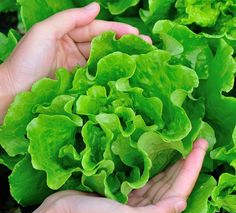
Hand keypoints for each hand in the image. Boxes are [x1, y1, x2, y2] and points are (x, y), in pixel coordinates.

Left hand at [0, 2, 150, 121]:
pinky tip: (123, 75)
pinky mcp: (78, 83)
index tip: (135, 33)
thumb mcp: (45, 31)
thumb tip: (96, 7)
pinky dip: (109, 75)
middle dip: (123, 43)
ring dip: (120, 60)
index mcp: (66, 34)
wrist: (15, 90)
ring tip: (140, 60)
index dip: (115, 29)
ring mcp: (77, 68)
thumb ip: (70, 18)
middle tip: (146, 46)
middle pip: (102, 44)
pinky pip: (96, 76)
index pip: (95, 29)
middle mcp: (74, 50)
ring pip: (102, 60)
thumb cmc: (27, 59)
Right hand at [4, 139, 207, 212]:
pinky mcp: (123, 190)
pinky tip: (157, 152)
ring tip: (181, 145)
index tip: (200, 147)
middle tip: (195, 141)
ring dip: (171, 162)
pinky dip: (152, 164)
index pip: (179, 192)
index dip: (192, 170)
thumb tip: (181, 202)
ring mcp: (135, 200)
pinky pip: (144, 176)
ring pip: (160, 179)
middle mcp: (147, 212)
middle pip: (172, 184)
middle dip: (185, 163)